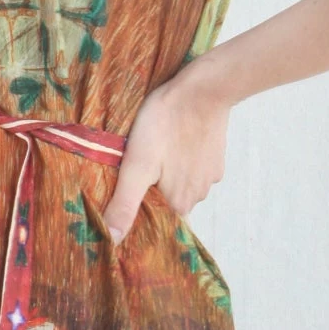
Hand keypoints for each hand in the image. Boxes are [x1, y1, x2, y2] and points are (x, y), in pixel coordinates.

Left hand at [101, 65, 231, 244]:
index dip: (139, 210)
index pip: (156, 220)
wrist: (203, 89)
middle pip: (168, 201)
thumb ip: (125, 203)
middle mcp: (199, 195)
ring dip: (165, 173)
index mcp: (180, 204)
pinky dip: (180, 158)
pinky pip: (192, 166)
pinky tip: (169, 142)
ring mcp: (210, 175)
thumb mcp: (137, 165)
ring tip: (151, 152)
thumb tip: (112, 240)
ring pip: (180, 182)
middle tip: (132, 168)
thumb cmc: (165, 124)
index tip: (125, 194)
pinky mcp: (216, 156)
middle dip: (151, 190)